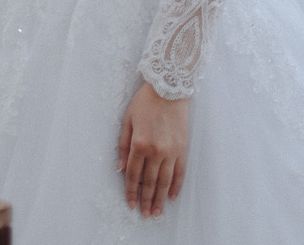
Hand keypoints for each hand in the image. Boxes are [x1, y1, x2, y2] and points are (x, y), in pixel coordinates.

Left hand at [117, 84, 187, 217]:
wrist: (169, 88)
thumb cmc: (145, 102)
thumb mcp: (127, 120)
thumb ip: (123, 145)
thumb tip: (120, 168)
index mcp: (140, 143)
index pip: (134, 174)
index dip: (131, 191)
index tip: (130, 204)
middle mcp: (156, 151)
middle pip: (150, 182)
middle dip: (146, 200)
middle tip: (145, 215)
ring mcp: (171, 151)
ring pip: (165, 181)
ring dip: (160, 199)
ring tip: (157, 212)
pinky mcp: (182, 149)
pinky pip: (180, 172)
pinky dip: (176, 186)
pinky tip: (172, 196)